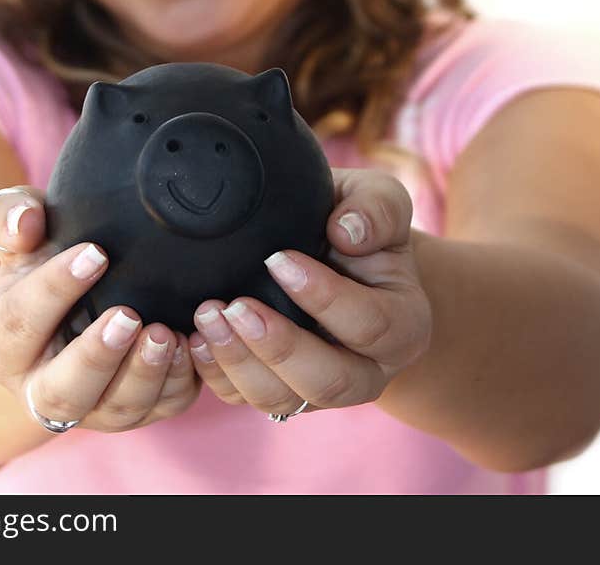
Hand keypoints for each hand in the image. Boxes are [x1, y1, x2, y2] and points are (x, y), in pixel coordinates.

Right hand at [0, 186, 200, 432]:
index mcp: (3, 347)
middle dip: (96, 358)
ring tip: (165, 334)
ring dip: (143, 375)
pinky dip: (177, 382)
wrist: (70, 305)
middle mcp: (41, 390)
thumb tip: (24, 221)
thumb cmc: (42, 260)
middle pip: (61, 395)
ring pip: (115, 410)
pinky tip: (189, 345)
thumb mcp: (21, 237)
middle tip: (127, 315)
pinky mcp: (139, 411)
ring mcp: (92, 407)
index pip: (19, 325)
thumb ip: (12, 217)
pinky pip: (161, 407)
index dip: (53, 290)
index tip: (95, 253)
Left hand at [187, 168, 431, 416]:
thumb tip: (347, 231)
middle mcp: (369, 369)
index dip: (325, 298)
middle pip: (330, 383)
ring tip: (206, 317)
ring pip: (283, 399)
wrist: (339, 252)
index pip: (371, 325)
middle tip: (234, 306)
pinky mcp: (280, 390)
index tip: (277, 259)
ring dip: (239, 362)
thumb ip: (376, 208)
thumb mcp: (379, 200)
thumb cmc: (358, 223)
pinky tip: (195, 339)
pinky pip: (246, 399)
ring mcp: (321, 388)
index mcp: (404, 324)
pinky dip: (216, 373)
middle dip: (278, 348)